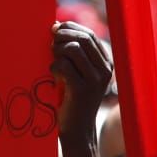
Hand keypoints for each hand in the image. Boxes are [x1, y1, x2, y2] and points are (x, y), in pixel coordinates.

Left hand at [50, 22, 112, 156]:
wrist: (77, 130)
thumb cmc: (71, 99)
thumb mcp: (76, 73)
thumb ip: (71, 52)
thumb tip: (55, 26)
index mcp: (106, 64)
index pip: (90, 35)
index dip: (71, 27)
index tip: (55, 28)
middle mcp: (105, 70)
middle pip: (83, 38)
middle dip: (62, 36)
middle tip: (50, 43)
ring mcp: (95, 80)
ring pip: (73, 49)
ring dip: (56, 51)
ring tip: (53, 64)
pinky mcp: (82, 89)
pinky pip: (63, 65)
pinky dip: (53, 67)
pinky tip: (52, 77)